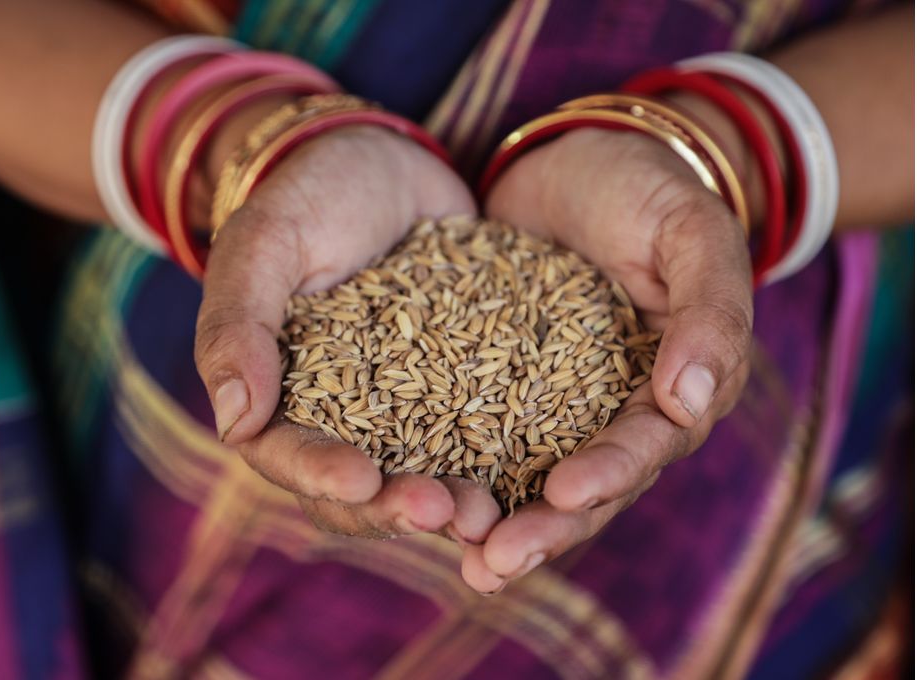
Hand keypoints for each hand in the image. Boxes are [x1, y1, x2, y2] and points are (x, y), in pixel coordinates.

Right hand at [195, 125, 499, 543]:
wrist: (380, 162)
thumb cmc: (306, 196)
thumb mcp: (263, 244)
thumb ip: (237, 326)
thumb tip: (232, 425)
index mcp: (279, 398)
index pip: (289, 455)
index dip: (321, 476)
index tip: (361, 481)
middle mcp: (343, 418)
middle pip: (363, 489)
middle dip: (399, 508)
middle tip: (448, 513)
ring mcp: (407, 408)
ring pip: (426, 475)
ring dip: (457, 503)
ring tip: (493, 514)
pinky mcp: (464, 387)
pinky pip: (484, 433)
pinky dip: (505, 461)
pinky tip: (541, 473)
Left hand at [462, 127, 753, 592]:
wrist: (578, 158)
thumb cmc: (648, 189)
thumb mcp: (693, 232)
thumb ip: (709, 311)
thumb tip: (689, 402)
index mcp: (671, 385)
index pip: (645, 445)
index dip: (610, 474)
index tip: (563, 495)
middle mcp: (611, 408)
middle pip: (584, 486)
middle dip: (541, 529)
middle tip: (489, 564)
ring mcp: (553, 401)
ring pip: (527, 475)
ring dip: (493, 519)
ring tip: (453, 559)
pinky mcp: (497, 381)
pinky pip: (476, 431)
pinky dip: (453, 466)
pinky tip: (410, 494)